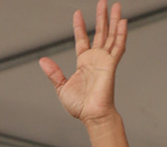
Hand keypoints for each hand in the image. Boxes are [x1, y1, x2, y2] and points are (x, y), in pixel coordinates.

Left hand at [38, 0, 126, 124]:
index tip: (78, 13)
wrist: (92, 116)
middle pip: (100, 33)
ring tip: (116, 5)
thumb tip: (42, 61)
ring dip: (114, 20)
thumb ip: (54, 73)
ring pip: (111, 36)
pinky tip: (123, 22)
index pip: (82, 39)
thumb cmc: (80, 106)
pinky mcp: (111, 65)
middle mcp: (96, 59)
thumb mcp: (61, 87)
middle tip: (104, 2)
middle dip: (102, 17)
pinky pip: (118, 46)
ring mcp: (105, 61)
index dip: (80, 26)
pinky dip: (121, 34)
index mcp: (84, 63)